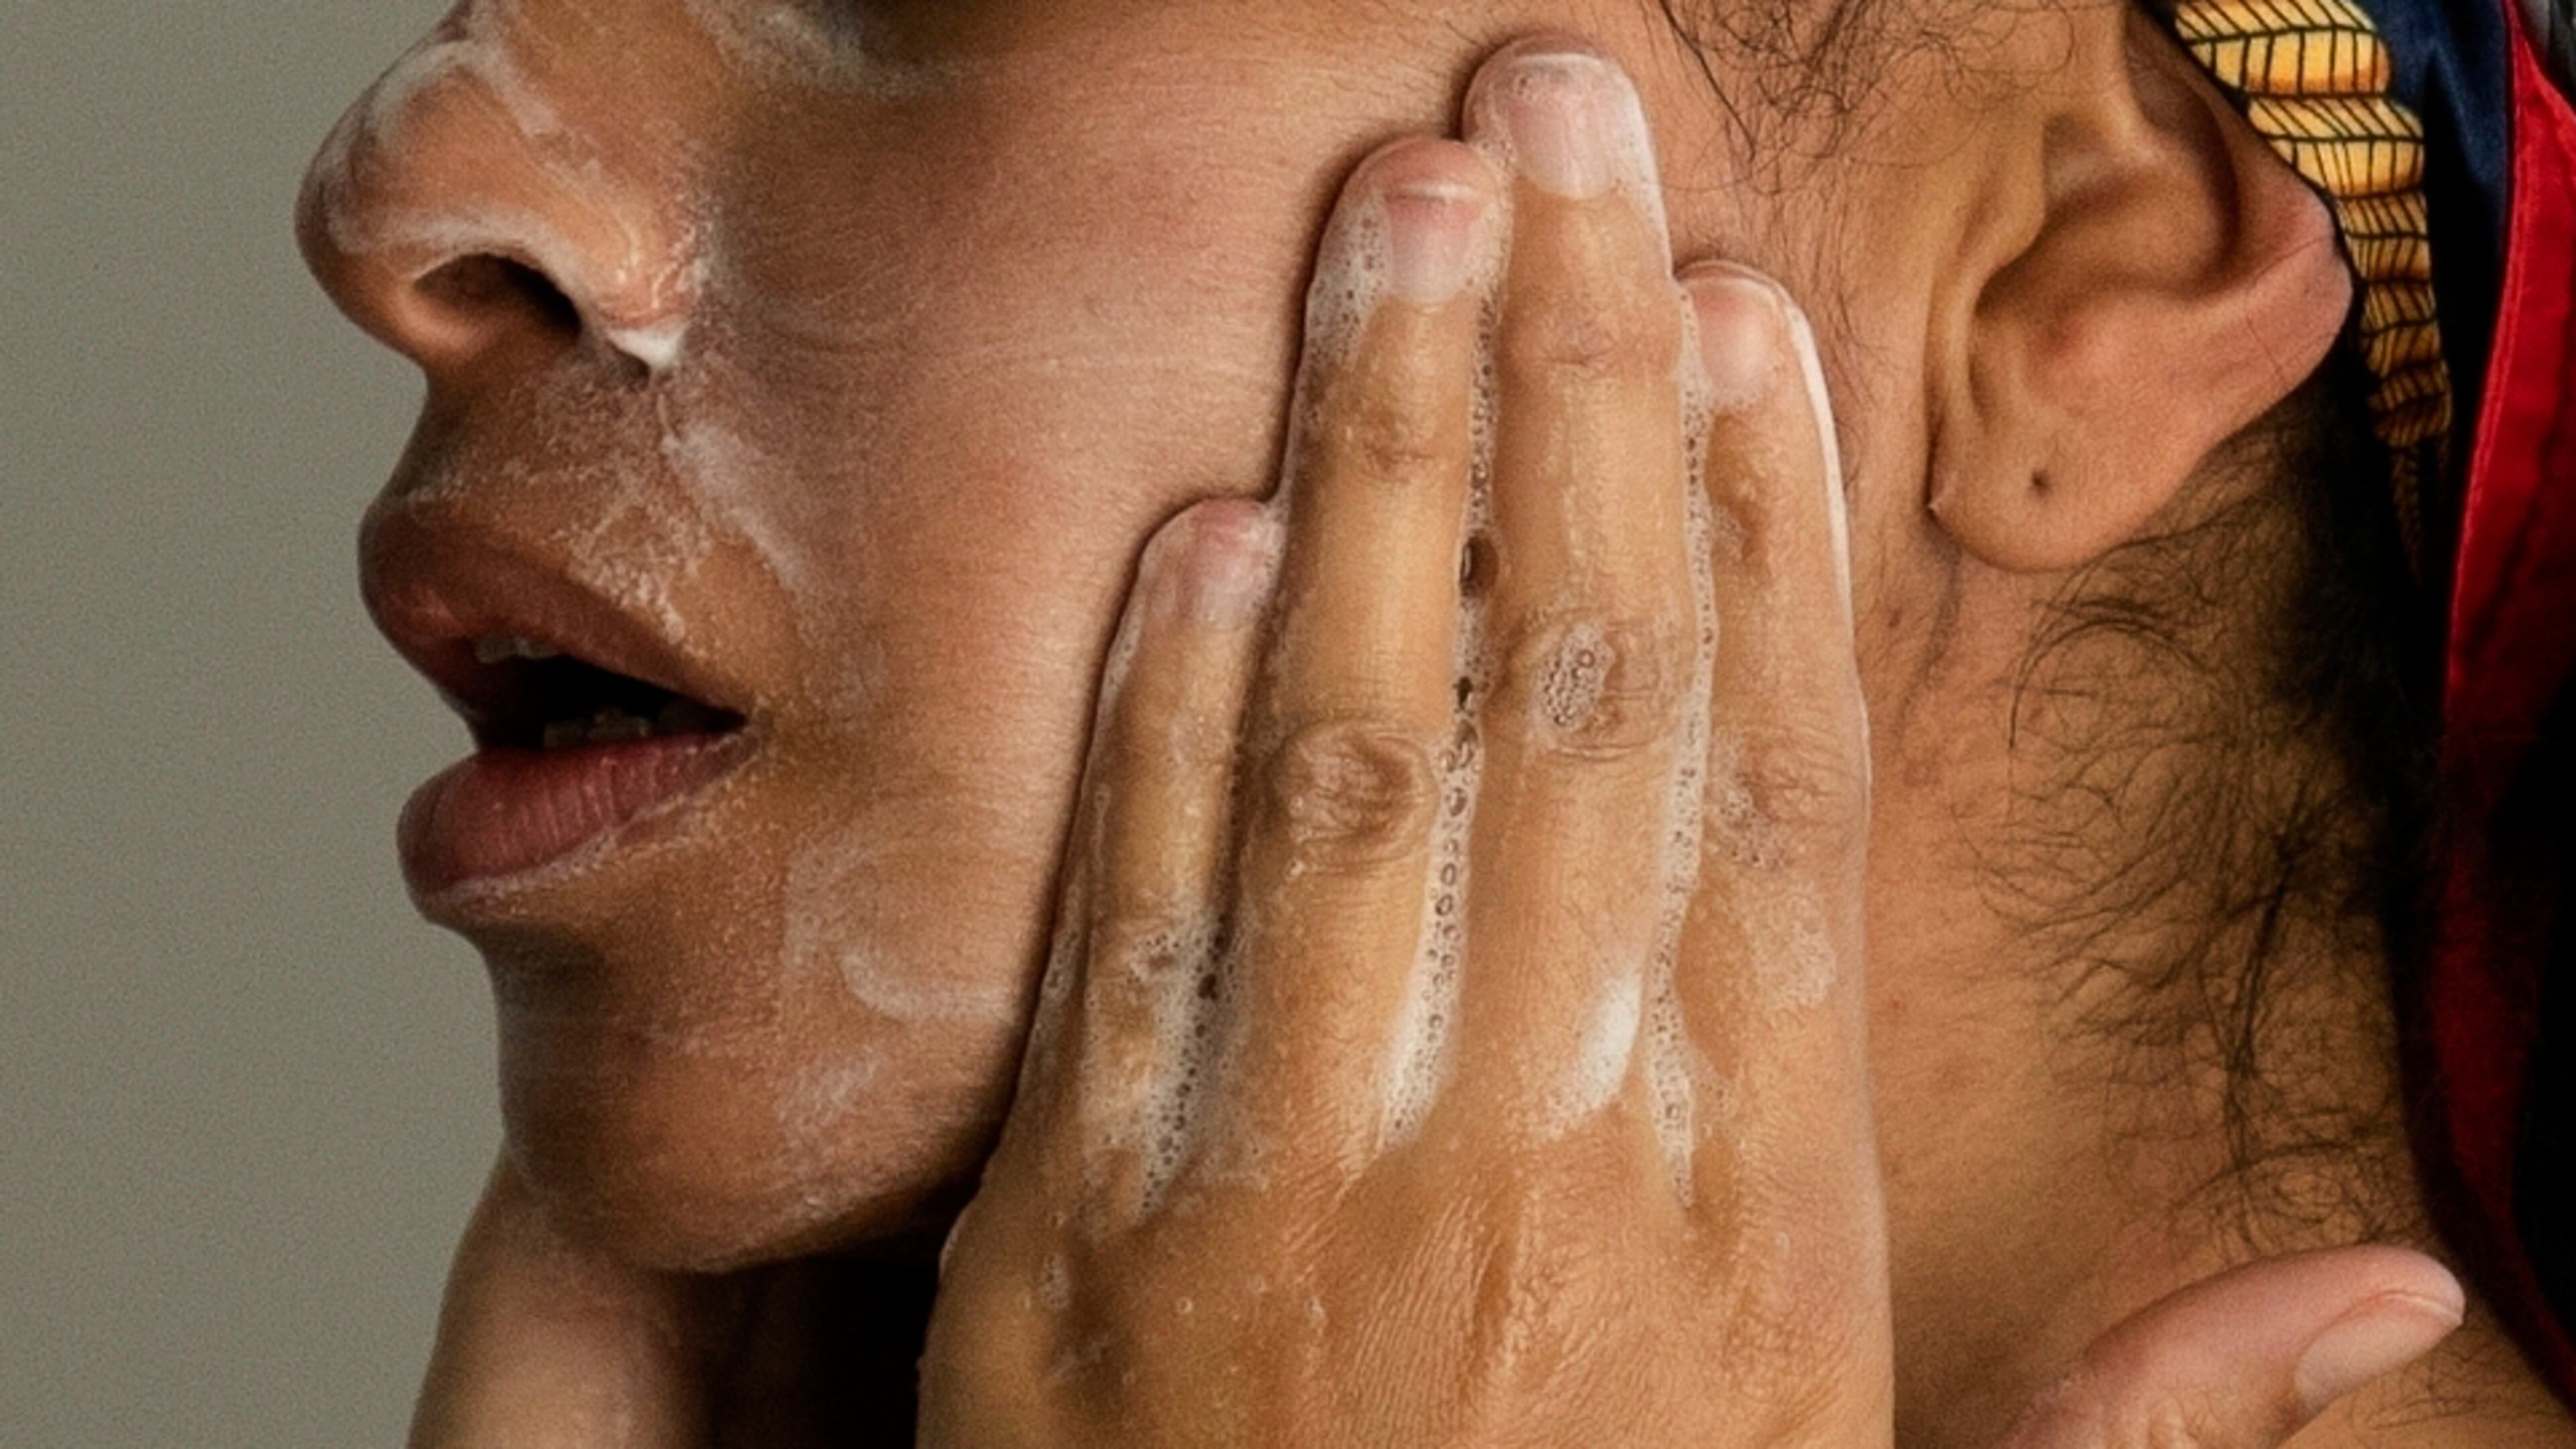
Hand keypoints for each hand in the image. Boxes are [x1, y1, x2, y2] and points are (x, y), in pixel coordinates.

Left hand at [918, 38, 2464, 1448]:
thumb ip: (2136, 1415)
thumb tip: (2396, 1310)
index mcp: (1758, 1219)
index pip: (1776, 794)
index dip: (1771, 531)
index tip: (1751, 319)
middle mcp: (1542, 1153)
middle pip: (1578, 697)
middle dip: (1574, 386)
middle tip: (1551, 124)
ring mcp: (1295, 1182)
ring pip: (1359, 749)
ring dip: (1386, 459)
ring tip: (1400, 219)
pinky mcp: (1082, 1243)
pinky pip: (1136, 930)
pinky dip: (1169, 713)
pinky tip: (1212, 523)